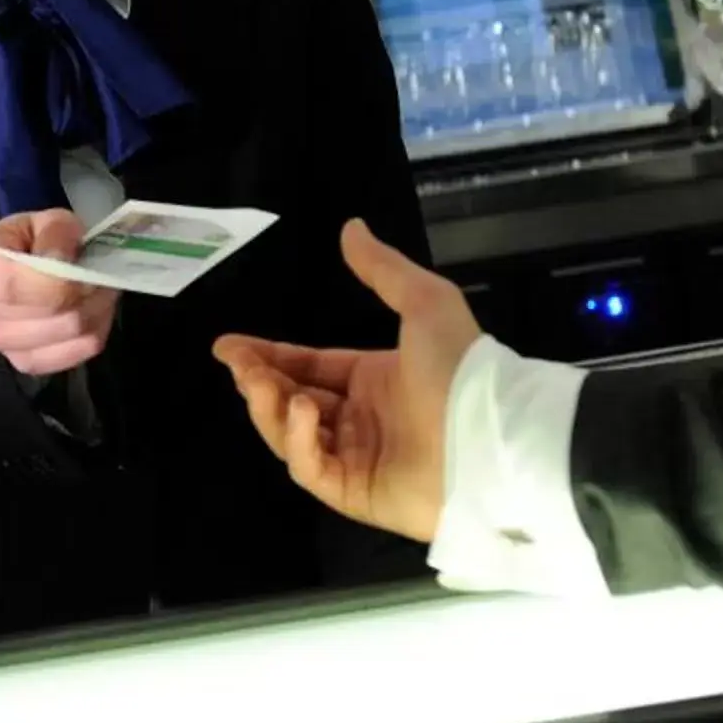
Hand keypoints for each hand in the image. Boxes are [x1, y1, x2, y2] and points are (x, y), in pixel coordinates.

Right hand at [0, 208, 118, 378]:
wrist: (9, 265)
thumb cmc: (28, 239)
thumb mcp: (46, 219)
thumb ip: (57, 234)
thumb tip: (62, 262)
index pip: (27, 286)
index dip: (67, 277)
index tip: (81, 262)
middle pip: (57, 313)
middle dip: (90, 291)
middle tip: (101, 275)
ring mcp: (0, 343)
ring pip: (71, 334)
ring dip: (97, 310)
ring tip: (98, 290)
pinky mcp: (23, 363)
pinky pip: (75, 355)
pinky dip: (93, 332)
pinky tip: (92, 313)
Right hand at [211, 219, 482, 542]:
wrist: (495, 433)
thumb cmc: (461, 368)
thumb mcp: (424, 302)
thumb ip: (383, 269)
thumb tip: (350, 227)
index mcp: (373, 378)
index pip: (306, 367)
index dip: (266, 356)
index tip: (227, 346)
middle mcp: (360, 419)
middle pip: (290, 401)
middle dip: (258, 381)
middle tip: (237, 365)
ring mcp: (358, 459)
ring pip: (291, 436)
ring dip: (272, 408)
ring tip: (265, 385)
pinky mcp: (358, 494)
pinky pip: (312, 470)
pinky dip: (299, 442)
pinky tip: (304, 411)